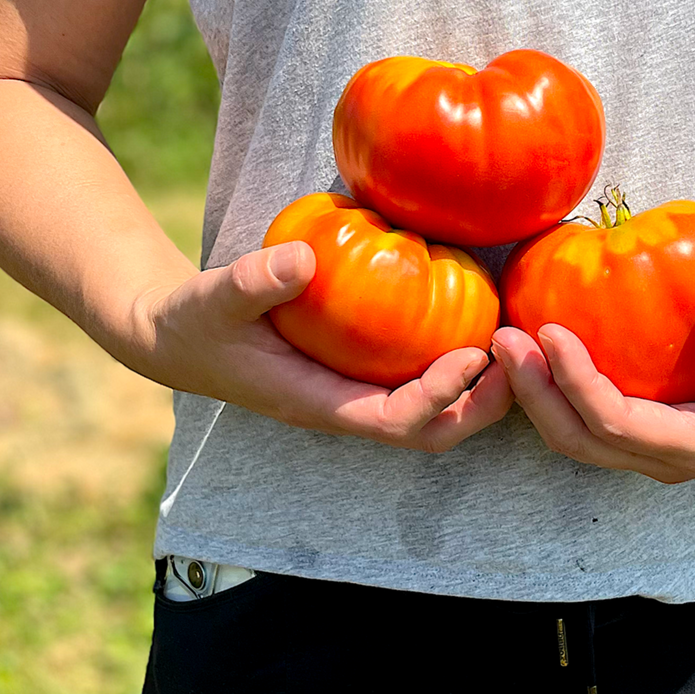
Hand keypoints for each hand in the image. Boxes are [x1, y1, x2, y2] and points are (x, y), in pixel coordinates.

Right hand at [131, 241, 512, 452]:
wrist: (174, 336)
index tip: (472, 356)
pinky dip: (457, 363)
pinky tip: (478, 318)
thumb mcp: (212, 298)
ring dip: (479, 389)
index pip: (393, 422)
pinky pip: (419, 379)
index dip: (438, 398)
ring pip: (432, 413)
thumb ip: (252, 281)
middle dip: (481, 408)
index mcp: (317, 403)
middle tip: (520, 357)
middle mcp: (344, 407)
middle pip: (429, 433)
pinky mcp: (360, 372)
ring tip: (516, 342)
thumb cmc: (194, 321)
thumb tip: (303, 261)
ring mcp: (354, 392)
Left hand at [491, 257, 694, 482]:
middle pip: (580, 441)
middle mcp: (668, 460)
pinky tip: (534, 343)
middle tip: (503, 336)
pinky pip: (583, 419)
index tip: (550, 330)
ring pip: (573, 438)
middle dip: (535, 394)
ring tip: (505, 340)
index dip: (578, 384)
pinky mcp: (641, 432)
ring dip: (534, 394)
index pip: (619, 425)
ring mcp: (650, 451)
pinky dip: (552, 388)